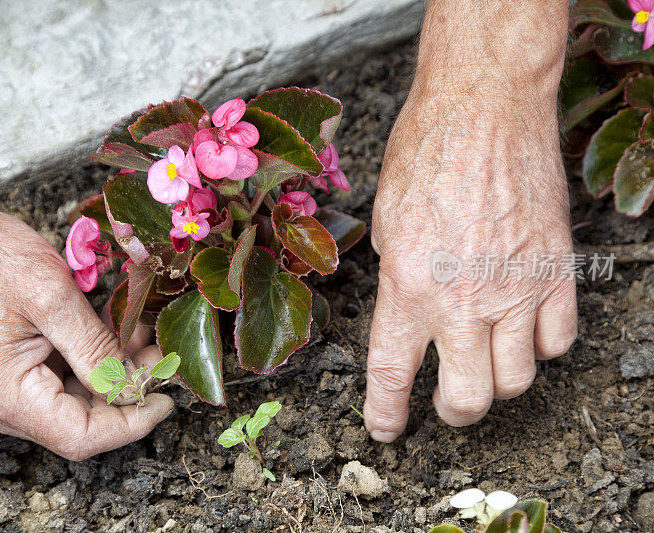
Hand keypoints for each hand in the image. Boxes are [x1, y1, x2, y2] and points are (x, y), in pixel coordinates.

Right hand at [0, 189, 172, 459]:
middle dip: (126, 391)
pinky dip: (91, 362)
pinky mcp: (4, 377)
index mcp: (0, 393)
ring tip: (141, 335)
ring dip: (112, 374)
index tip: (168, 398)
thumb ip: (97, 349)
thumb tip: (136, 385)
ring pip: (73, 403)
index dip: (131, 423)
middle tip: (161, 355)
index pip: (80, 436)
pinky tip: (114, 332)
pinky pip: (58, 383)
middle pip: (78, 422)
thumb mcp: (53, 296)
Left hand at [364, 76, 576, 440]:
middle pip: (467, 398)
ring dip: (498, 382)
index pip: (392, 375)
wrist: (487, 108)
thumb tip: (406, 312)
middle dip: (453, 412)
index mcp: (407, 286)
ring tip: (485, 363)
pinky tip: (524, 328)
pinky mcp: (557, 271)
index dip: (387, 414)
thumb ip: (398, 278)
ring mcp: (516, 289)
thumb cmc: (427, 152)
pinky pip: (559, 340)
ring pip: (518, 380)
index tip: (387, 429)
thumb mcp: (385, 220)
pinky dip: (541, 346)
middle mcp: (463, 300)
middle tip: (446, 403)